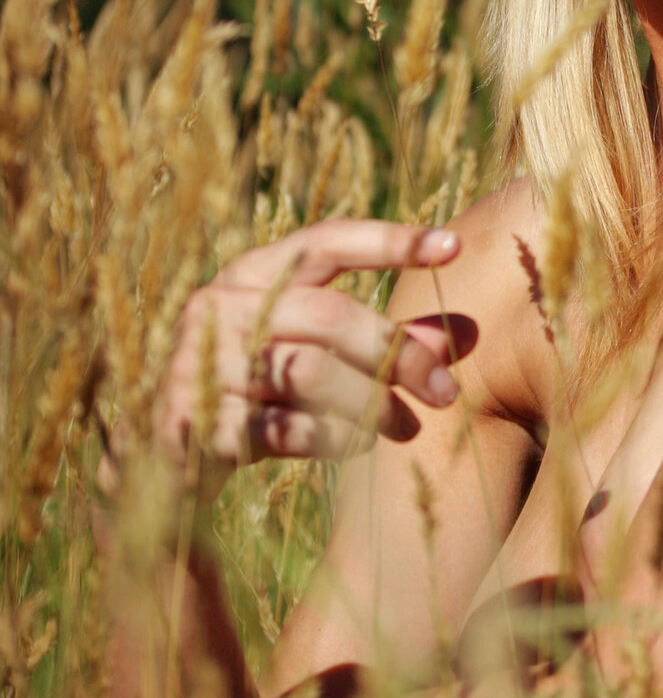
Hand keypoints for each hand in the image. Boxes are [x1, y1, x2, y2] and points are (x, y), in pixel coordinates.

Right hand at [151, 219, 465, 497]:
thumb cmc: (257, 391)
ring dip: (371, 402)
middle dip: (398, 355)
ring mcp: (200, 362)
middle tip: (444, 393)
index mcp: (252, 273)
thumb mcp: (316, 355)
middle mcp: (219, 305)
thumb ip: (382, 341)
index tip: (454, 246)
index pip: (326, 240)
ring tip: (405, 426)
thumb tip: (462, 336)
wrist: (164, 457)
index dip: (390, 241)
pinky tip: (357, 446)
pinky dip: (331, 438)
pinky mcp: (193, 421)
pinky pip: (281, 427)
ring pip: (309, 372)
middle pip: (331, 315)